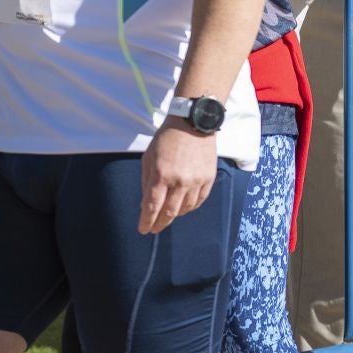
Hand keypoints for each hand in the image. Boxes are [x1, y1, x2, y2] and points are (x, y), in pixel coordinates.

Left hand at [138, 120, 218, 234]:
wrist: (193, 123)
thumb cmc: (167, 138)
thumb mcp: (148, 158)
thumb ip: (146, 182)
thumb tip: (145, 204)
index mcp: (161, 175)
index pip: (152, 207)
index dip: (146, 221)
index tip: (143, 229)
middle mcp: (180, 181)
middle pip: (169, 212)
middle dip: (160, 223)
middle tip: (154, 228)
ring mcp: (196, 180)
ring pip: (185, 209)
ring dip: (175, 215)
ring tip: (169, 215)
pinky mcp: (208, 178)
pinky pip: (199, 200)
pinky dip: (190, 207)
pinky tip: (184, 207)